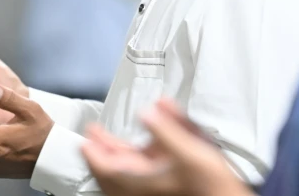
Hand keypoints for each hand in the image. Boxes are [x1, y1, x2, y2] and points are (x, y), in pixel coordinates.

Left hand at [82, 99, 251, 195]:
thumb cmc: (212, 185)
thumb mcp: (191, 150)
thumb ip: (168, 128)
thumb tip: (149, 110)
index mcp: (141, 181)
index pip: (105, 167)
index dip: (93, 151)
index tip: (86, 136)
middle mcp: (141, 189)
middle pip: (111, 173)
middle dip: (100, 152)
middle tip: (92, 134)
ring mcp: (149, 192)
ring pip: (121, 178)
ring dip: (114, 159)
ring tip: (107, 141)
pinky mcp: (160, 190)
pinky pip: (134, 181)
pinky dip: (129, 167)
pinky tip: (135, 155)